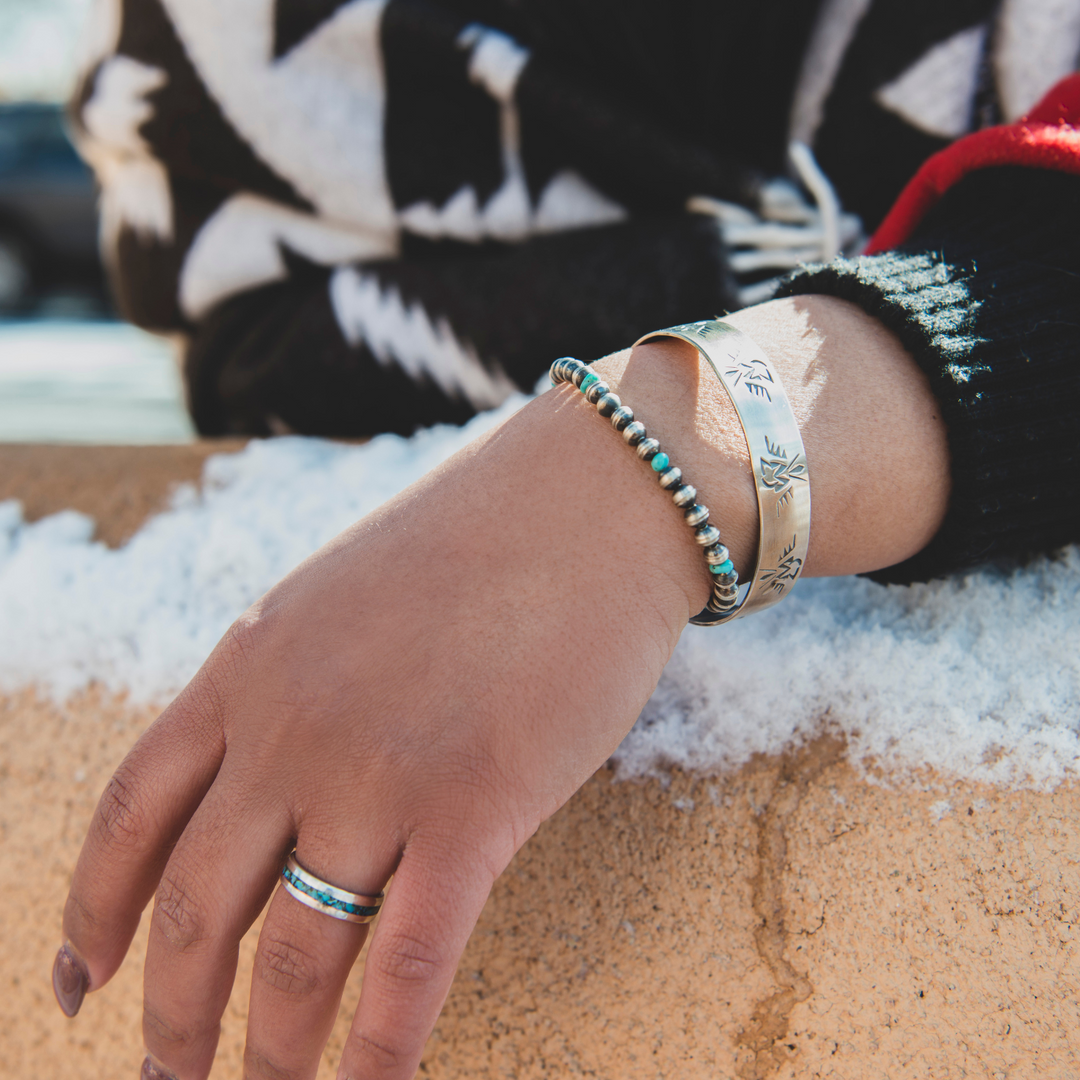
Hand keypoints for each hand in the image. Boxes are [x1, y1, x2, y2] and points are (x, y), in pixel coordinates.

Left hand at [53, 297, 949, 1078]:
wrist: (591, 497)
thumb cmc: (480, 541)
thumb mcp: (343, 595)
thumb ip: (295, 685)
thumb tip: (275, 781)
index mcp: (250, 665)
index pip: (130, 812)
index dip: (94, 910)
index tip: (81, 982)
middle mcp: (293, 728)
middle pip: (200, 910)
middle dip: (173, 1017)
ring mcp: (380, 772)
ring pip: (296, 957)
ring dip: (266, 1055)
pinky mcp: (477, 808)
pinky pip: (407, 964)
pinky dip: (377, 1053)